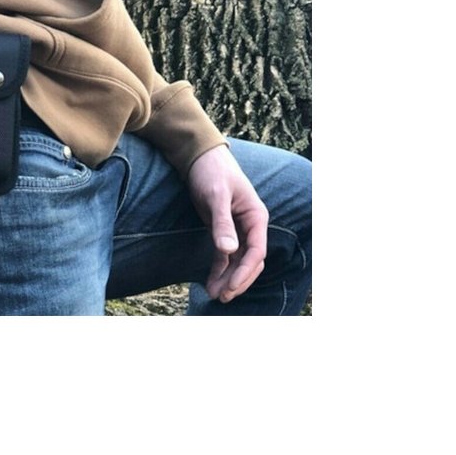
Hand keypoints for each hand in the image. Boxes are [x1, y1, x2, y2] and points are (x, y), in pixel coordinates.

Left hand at [187, 144, 268, 302]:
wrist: (199, 157)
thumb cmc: (212, 172)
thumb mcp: (216, 196)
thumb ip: (222, 223)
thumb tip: (229, 250)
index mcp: (256, 217)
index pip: (256, 251)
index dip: (245, 271)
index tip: (231, 286)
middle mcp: (250, 226)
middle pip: (250, 261)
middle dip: (238, 280)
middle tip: (222, 297)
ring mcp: (236, 229)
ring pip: (237, 261)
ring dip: (228, 278)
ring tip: (214, 295)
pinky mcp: (222, 231)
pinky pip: (224, 256)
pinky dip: (219, 270)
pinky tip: (210, 284)